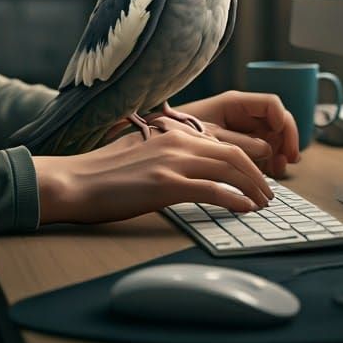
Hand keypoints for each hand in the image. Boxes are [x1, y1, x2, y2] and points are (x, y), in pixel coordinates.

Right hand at [32, 126, 274, 224]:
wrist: (74, 182)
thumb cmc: (103, 174)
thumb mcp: (142, 154)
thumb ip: (168, 155)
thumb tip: (190, 170)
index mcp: (171, 132)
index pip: (221, 143)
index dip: (245, 160)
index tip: (256, 177)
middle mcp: (176, 142)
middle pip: (233, 154)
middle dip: (257, 174)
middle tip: (269, 194)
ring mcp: (172, 162)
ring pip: (229, 169)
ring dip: (253, 188)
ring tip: (264, 204)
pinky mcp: (165, 185)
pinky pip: (212, 190)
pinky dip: (234, 200)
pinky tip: (244, 209)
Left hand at [170, 90, 299, 177]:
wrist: (155, 141)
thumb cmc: (177, 131)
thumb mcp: (209, 136)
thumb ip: (238, 141)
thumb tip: (267, 148)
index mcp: (235, 103)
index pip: (271, 104)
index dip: (282, 120)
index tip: (283, 140)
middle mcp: (242, 115)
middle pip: (277, 122)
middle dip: (286, 140)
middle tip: (288, 161)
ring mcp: (242, 130)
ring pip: (272, 139)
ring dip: (280, 153)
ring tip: (278, 171)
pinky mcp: (238, 147)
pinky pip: (262, 153)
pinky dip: (269, 162)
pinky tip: (268, 173)